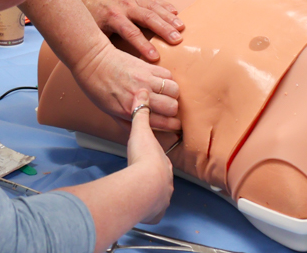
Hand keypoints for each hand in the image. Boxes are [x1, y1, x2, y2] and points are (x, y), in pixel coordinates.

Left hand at [70, 43, 180, 131]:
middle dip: (172, 110)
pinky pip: (168, 74)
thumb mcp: (110, 112)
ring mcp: (145, 79)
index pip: (161, 122)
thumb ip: (127, 122)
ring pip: (174, 89)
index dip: (172, 126)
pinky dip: (168, 80)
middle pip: (172, 107)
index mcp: (130, 110)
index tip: (176, 126)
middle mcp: (140, 95)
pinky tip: (160, 82)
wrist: (92, 62)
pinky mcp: (147, 66)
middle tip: (168, 109)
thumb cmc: (98, 88)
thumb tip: (142, 131)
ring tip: (166, 94)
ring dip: (172, 94)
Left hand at [78, 0, 184, 61]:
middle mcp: (125, 6)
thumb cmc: (95, 22)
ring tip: (181, 28)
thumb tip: (122, 67)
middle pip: (147, 18)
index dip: (143, 45)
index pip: (131, 32)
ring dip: (168, 18)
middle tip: (177, 41)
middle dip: (163, 29)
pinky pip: (154, 0)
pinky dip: (165, 6)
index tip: (155, 57)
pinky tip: (176, 13)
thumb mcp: (96, 35)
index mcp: (113, 18)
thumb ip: (109, 48)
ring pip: (153, 8)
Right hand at [124, 89, 173, 224]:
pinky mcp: (155, 212)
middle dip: (152, 181)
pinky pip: (153, 214)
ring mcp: (161, 198)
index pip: (160, 162)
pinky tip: (142, 210)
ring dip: (150, 197)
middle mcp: (165, 182)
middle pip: (160, 181)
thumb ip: (141, 113)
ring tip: (141, 195)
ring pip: (157, 198)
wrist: (145, 184)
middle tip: (141, 178)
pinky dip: (148, 213)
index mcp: (163, 164)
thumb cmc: (143, 157)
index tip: (147, 162)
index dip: (154, 162)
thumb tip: (142, 93)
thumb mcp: (140, 130)